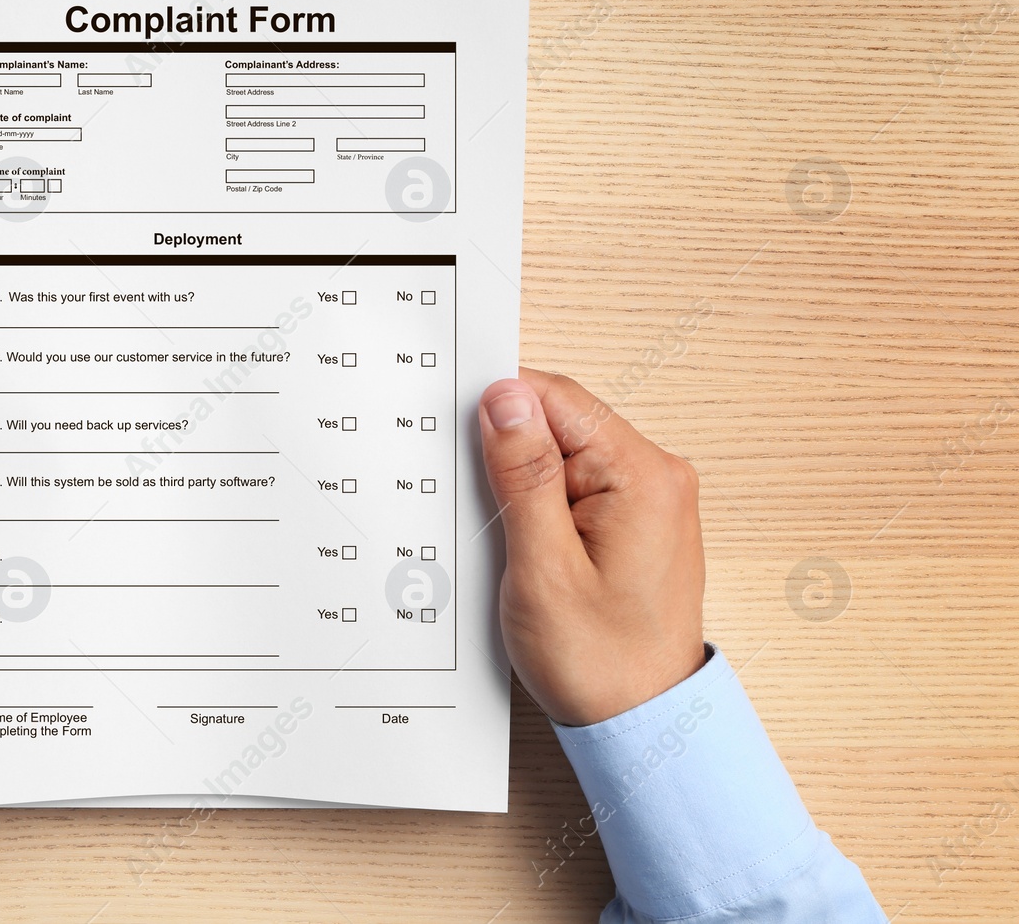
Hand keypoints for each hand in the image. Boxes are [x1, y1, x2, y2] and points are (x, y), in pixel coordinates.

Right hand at [477, 368, 704, 725]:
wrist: (641, 721)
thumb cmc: (601, 661)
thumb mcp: (543, 567)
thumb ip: (524, 475)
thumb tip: (505, 399)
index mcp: (643, 476)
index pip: (557, 398)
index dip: (500, 407)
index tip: (460, 432)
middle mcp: (658, 476)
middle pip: (561, 422)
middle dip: (511, 453)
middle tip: (486, 507)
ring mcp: (651, 498)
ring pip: (564, 455)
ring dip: (525, 484)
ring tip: (513, 538)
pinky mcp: (636, 519)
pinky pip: (577, 485)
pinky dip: (543, 506)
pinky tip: (529, 545)